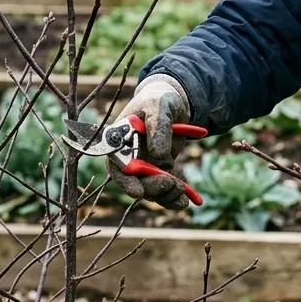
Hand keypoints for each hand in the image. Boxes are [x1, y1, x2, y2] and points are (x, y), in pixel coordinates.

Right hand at [107, 74, 190, 209]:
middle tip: (172, 184)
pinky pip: (162, 190)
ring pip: (149, 190)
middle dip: (152, 188)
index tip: (139, 192)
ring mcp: (143, 166)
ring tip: (181, 190)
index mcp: (120, 140)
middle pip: (134, 182)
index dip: (125, 180)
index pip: (116, 164)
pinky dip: (172, 198)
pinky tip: (185, 201)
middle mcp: (128, 156)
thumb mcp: (160, 106)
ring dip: (164, 195)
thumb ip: (159, 126)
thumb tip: (159, 154)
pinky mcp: (158, 171)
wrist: (172, 102)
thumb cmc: (160, 100)